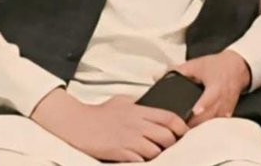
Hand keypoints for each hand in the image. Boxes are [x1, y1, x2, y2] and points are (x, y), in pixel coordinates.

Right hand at [31, 88, 187, 161]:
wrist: (76, 123)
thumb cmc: (98, 113)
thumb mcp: (122, 101)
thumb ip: (138, 104)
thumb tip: (150, 105)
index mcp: (140, 110)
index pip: (170, 117)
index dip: (181, 126)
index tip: (183, 132)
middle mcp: (137, 124)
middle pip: (166, 136)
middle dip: (171, 144)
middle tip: (168, 147)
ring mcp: (129, 139)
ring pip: (155, 151)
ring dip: (157, 155)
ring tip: (153, 155)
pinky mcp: (119, 152)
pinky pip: (139, 161)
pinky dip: (143, 162)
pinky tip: (140, 160)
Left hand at [175, 50, 251, 126]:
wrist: (238, 66)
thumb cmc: (217, 65)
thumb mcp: (197, 64)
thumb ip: (178, 70)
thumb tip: (159, 76)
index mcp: (216, 85)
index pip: (210, 97)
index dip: (203, 105)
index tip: (195, 111)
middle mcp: (223, 97)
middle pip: (211, 114)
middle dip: (197, 122)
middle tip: (182, 127)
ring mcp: (227, 106)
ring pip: (215, 120)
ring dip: (203, 126)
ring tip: (188, 131)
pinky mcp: (229, 111)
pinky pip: (219, 122)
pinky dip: (210, 126)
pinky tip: (199, 130)